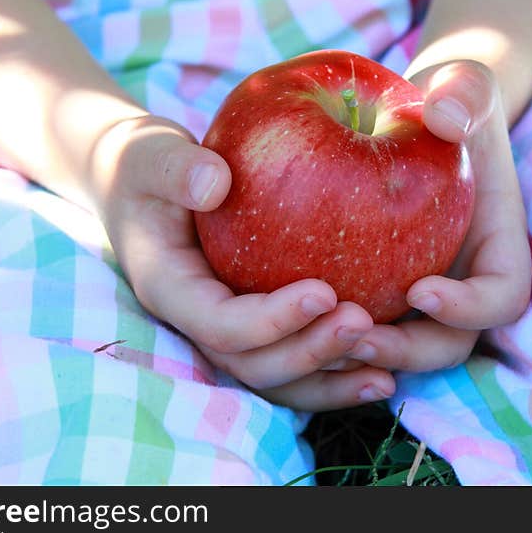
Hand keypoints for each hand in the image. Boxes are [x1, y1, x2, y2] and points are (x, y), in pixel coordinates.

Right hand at [90, 115, 395, 409]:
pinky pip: (296, 358)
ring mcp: (230, 330)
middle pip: (255, 363)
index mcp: (171, 289)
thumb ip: (176, 168)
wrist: (145, 185)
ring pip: (280, 377)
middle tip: (363, 323)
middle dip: (310, 351)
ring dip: (330, 376)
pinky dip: (336, 373)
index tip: (325, 291)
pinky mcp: (258, 325)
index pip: (220, 324)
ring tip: (386, 374)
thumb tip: (215, 183)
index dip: (271, 319)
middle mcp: (200, 322)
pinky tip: (383, 375)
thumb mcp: (149, 155)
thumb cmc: (147, 166)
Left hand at [337, 61, 531, 371]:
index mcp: (495, 249)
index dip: (468, 308)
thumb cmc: (448, 101)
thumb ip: (466, 94)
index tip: (420, 289)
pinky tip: (280, 318)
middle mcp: (459, 283)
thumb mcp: (464, 84)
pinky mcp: (372, 286)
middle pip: (444, 343)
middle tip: (355, 336)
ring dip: (358, 351)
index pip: (500, 297)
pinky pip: (351, 318)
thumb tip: (443, 117)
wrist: (419, 118)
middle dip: (404, 350)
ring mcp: (414, 290)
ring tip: (312, 336)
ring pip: (394, 344)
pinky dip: (323, 328)